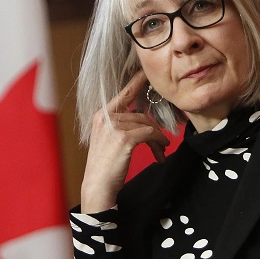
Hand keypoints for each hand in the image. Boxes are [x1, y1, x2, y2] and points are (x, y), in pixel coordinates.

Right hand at [80, 70, 170, 212]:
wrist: (97, 186)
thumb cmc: (105, 166)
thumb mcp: (109, 140)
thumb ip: (122, 126)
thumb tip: (143, 119)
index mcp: (101, 115)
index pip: (123, 93)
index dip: (137, 81)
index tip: (147, 72)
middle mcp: (105, 117)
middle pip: (140, 115)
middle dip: (154, 129)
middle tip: (162, 143)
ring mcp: (114, 127)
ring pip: (146, 125)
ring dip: (158, 139)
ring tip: (161, 151)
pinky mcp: (123, 138)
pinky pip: (149, 134)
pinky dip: (158, 142)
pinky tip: (160, 152)